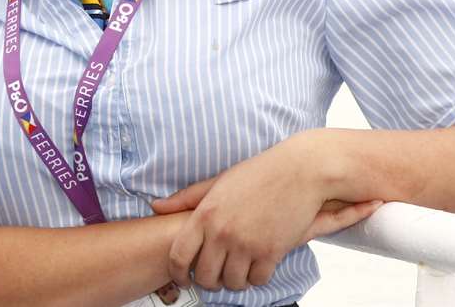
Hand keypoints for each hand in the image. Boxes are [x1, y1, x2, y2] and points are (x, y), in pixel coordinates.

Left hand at [150, 141, 381, 291]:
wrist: (298, 171)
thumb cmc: (257, 173)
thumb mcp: (217, 182)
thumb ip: (186, 198)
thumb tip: (156, 206)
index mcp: (205, 215)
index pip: (179, 256)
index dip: (177, 273)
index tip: (182, 279)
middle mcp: (222, 232)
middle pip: (205, 277)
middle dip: (208, 281)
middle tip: (215, 274)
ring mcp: (247, 244)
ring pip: (232, 282)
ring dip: (234, 280)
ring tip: (236, 269)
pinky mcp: (271, 252)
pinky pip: (257, 280)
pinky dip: (256, 277)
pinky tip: (256, 265)